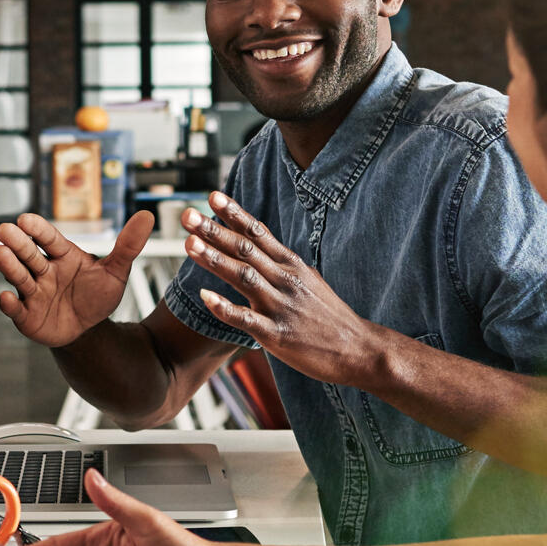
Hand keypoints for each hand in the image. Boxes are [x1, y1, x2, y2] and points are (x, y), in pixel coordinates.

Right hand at [0, 211, 155, 347]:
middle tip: (4, 229)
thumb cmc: (97, 295)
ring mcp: (33, 292)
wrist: (89, 329)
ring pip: (18, 277)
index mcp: (62, 255)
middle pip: (28, 254)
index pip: (48, 238)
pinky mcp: (26, 315)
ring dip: (8, 266)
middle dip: (16, 243)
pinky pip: (16, 309)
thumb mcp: (116, 271)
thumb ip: (128, 246)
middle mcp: (43, 270)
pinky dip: (9, 305)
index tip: (26, 219)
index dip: (38, 229)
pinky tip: (6, 298)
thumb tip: (147, 216)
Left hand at [184, 193, 382, 386]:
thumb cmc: (329, 316)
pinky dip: (224, 307)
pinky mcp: (278, 335)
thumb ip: (282, 263)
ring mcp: (281, 306)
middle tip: (187, 214)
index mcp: (291, 265)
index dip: (234, 214)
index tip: (212, 196)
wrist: (359, 349)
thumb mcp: (309, 280)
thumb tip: (260, 242)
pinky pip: (246, 319)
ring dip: (215, 259)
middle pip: (245, 249)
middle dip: (214, 230)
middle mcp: (285, 279)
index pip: (258, 233)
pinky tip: (204, 297)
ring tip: (189, 244)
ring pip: (243, 276)